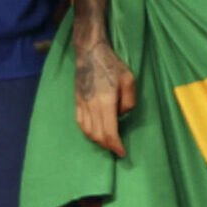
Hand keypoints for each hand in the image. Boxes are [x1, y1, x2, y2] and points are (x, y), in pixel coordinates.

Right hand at [73, 37, 137, 157]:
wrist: (90, 54)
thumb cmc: (112, 65)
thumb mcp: (129, 80)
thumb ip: (129, 101)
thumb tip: (121, 115)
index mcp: (105, 102)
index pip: (109, 131)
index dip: (115, 145)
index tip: (122, 152)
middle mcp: (91, 106)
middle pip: (98, 135)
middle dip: (108, 145)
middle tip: (117, 149)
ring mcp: (82, 104)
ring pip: (88, 131)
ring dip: (98, 140)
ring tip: (108, 143)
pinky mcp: (77, 101)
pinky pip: (80, 123)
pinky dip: (87, 132)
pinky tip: (94, 133)